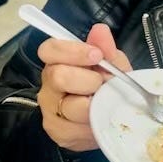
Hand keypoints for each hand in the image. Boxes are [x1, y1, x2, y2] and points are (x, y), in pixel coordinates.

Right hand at [38, 23, 130, 151]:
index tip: (97, 55)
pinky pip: (76, 129)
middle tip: (103, 85)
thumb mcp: (114, 64)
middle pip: (58, 76)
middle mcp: (48, 85)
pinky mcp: (57, 132)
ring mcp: (50, 110)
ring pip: (70, 106)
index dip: (72, 51)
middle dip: (89, 80)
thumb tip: (100, 30)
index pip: (49, 49)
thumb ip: (106, 48)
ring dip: (96, 105)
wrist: (111, 117)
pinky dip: (94, 124)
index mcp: (59, 62)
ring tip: (106, 103)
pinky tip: (101, 120)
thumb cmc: (108, 85)